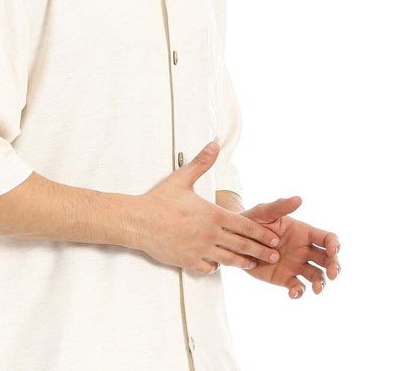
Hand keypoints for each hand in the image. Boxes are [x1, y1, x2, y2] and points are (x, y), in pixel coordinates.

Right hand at [136, 143, 282, 274]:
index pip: (245, 226)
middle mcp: (210, 235)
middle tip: (274, 255)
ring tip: (254, 264)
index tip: (274, 238)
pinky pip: (209, 268)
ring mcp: (200, 250)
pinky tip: (219, 264)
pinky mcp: (188, 261)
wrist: (139, 221)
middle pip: (242, 246)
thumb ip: (202, 162)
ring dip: (243, 262)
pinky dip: (216, 266)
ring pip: (228, 259)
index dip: (261, 234)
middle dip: (261, 251)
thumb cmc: (160, 200)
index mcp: (212, 215)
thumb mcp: (182, 178)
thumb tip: (214, 144)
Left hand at [238, 197, 340, 298]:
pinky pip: (297, 287)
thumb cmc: (252, 221)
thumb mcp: (264, 212)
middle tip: (333, 274)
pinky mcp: (285, 278)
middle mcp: (304, 250)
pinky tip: (293, 293)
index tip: (332, 251)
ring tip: (317, 288)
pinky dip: (299, 292)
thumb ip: (280, 206)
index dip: (334, 245)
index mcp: (303, 233)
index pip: (327, 238)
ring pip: (317, 276)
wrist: (236, 239)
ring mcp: (296, 265)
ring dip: (321, 283)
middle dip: (334, 266)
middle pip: (328, 260)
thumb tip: (299, 198)